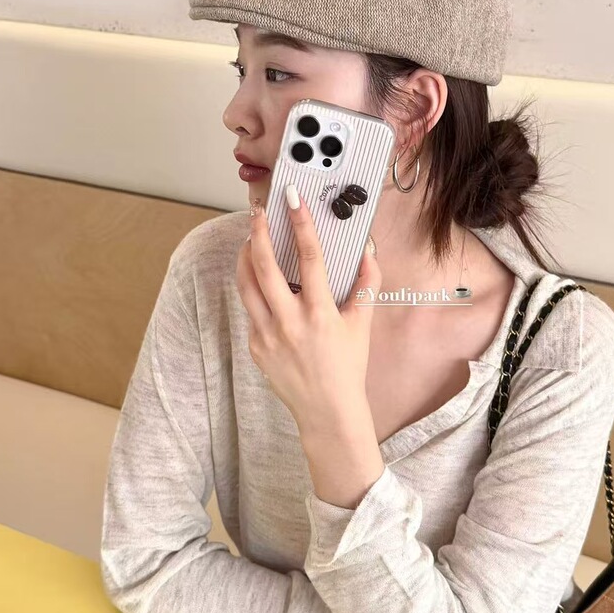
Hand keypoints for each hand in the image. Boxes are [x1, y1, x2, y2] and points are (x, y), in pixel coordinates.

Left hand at [236, 186, 380, 439]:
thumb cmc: (348, 368)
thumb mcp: (362, 325)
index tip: (292, 200)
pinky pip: (250, 310)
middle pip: (264, 266)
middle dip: (258, 233)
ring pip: (246, 285)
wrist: (327, 412)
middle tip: (258, 214)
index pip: (309, 258)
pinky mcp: (255, 347)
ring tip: (249, 241)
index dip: (300, 224)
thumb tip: (368, 255)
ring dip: (245, 258)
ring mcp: (267, 335)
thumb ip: (367, 286)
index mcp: (319, 314)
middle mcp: (289, 322)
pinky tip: (261, 282)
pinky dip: (253, 290)